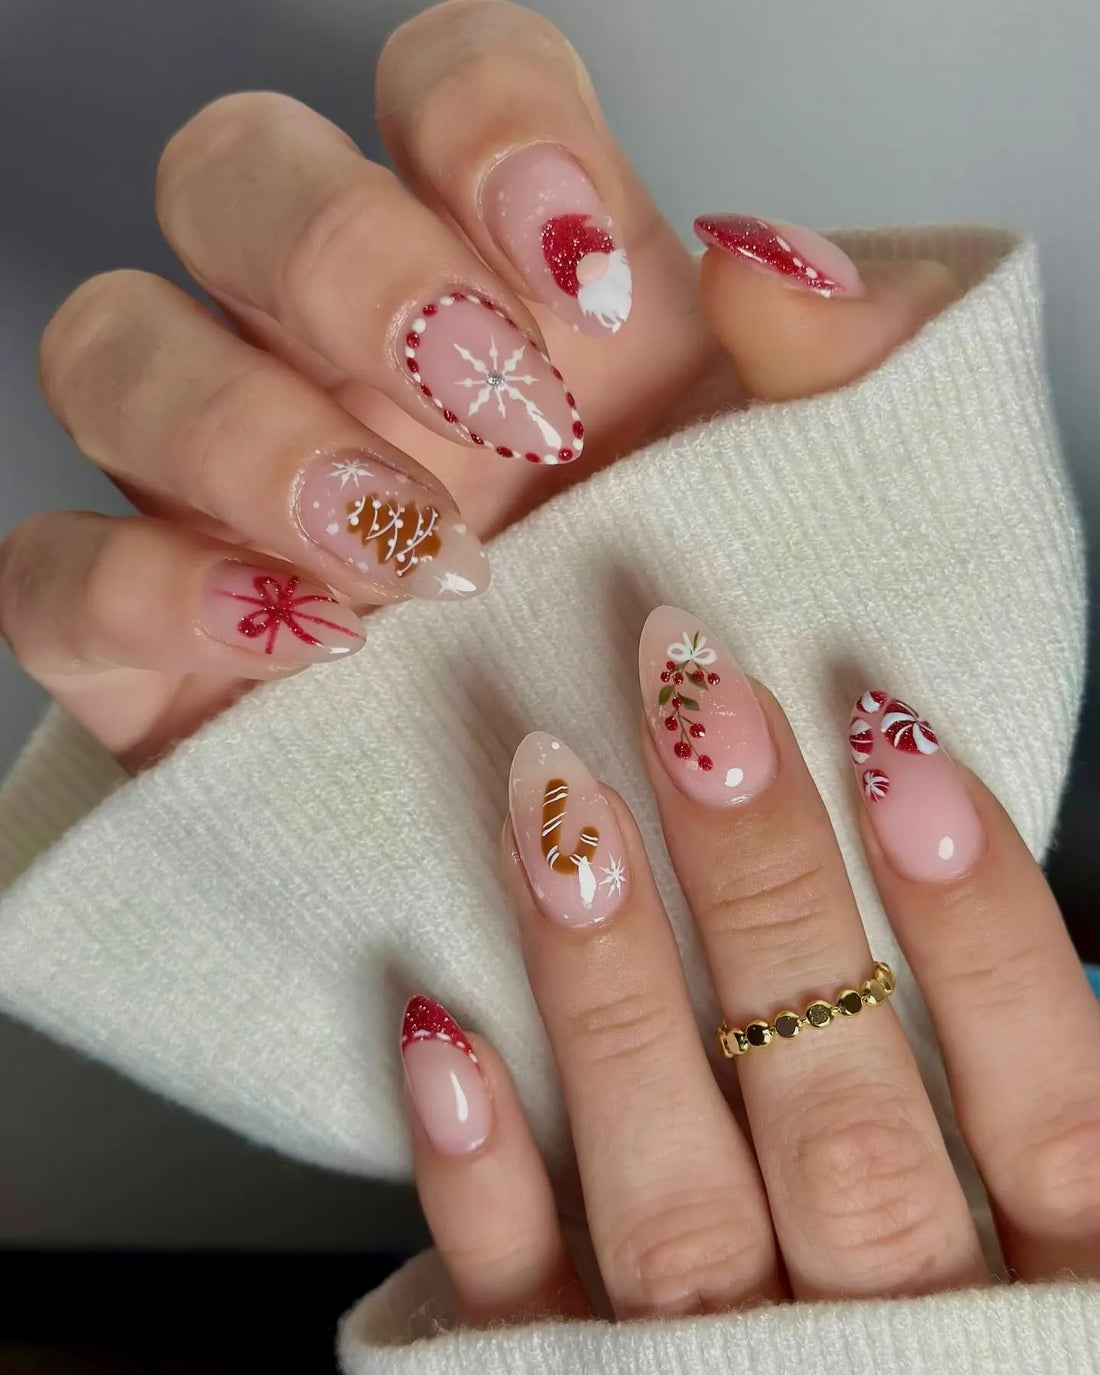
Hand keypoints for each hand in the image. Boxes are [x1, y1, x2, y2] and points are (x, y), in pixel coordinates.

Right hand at [0, 1, 955, 769]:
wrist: (631, 811)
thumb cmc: (710, 626)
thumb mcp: (815, 490)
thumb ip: (838, 356)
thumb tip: (766, 262)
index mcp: (503, 275)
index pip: (437, 80)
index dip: (483, 124)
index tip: (577, 267)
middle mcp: (338, 350)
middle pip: (234, 174)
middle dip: (346, 266)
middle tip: (493, 414)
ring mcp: (225, 483)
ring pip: (111, 348)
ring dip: (246, 433)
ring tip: (411, 555)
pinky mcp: (153, 634)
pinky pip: (57, 570)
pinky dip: (155, 593)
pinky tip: (300, 643)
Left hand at [400, 611, 1099, 1322]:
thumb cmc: (974, 1368)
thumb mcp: (1063, 1268)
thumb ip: (1034, 1113)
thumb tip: (957, 877)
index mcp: (1053, 1315)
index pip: (1050, 1096)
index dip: (978, 911)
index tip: (892, 732)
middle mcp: (899, 1362)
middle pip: (844, 1114)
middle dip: (767, 892)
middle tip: (689, 693)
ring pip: (683, 1202)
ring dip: (614, 995)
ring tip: (557, 800)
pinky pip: (533, 1320)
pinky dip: (486, 1183)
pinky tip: (435, 1032)